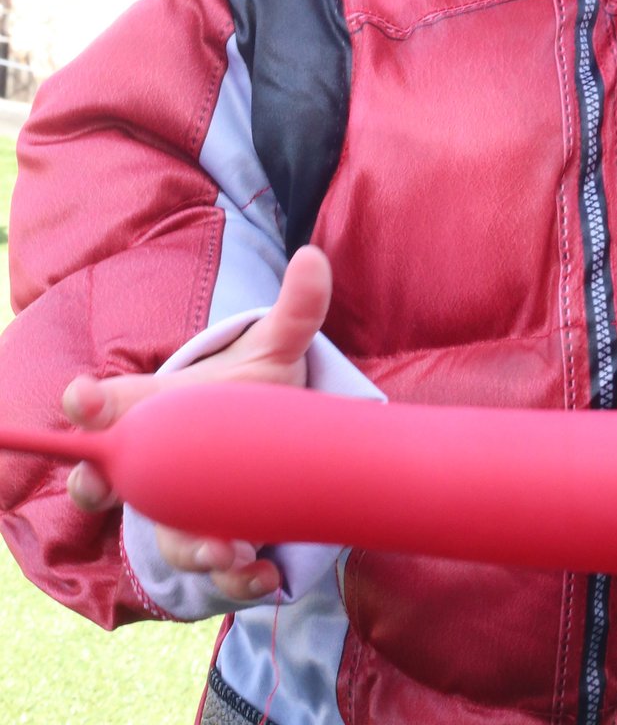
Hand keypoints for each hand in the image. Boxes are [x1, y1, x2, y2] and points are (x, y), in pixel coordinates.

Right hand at [64, 246, 331, 603]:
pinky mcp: (215, 546)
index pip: (98, 408)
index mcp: (150, 411)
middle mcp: (151, 468)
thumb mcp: (270, 350)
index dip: (84, 404)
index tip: (83, 397)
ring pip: (168, 540)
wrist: (269, 444)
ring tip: (228, 550)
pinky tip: (267, 575)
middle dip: (105, 487)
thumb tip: (313, 258)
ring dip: (193, 549)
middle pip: (106, 484)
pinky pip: (215, 573)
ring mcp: (178, 512)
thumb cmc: (247, 395)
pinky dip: (237, 579)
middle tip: (115, 486)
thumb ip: (292, 310)